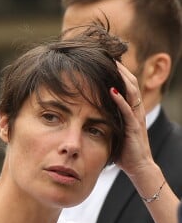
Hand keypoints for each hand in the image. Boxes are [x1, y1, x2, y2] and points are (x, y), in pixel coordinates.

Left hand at [110, 62, 153, 179]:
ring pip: (131, 92)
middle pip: (130, 83)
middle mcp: (135, 110)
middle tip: (108, 55)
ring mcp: (135, 118)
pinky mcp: (134, 128)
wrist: (137, 166)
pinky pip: (128, 111)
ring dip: (122, 78)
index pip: (126, 85)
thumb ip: (103, 120)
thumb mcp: (112, 130)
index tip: (105, 61)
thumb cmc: (123, 148)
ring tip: (112, 65)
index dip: (118, 72)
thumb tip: (85, 115)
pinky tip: (112, 90)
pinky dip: (120, 100)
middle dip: (120, 69)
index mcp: (130, 109)